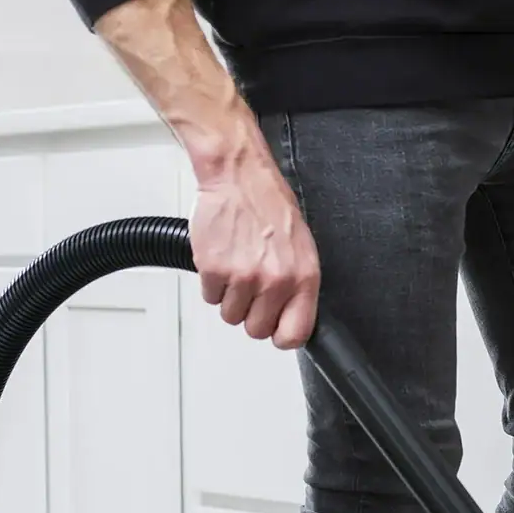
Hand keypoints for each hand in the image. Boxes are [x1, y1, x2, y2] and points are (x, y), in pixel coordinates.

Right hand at [189, 136, 320, 349]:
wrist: (238, 177)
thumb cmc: (268, 206)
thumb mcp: (300, 246)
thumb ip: (297, 284)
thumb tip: (292, 316)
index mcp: (303, 276)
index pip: (295, 333)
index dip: (281, 335)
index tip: (275, 328)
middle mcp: (276, 280)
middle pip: (257, 330)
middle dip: (250, 312)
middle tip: (250, 286)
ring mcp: (244, 277)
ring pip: (231, 316)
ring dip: (230, 296)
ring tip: (236, 266)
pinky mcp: (215, 270)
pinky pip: (210, 298)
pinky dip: (212, 283)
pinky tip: (222, 258)